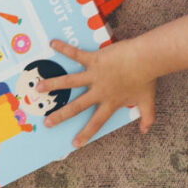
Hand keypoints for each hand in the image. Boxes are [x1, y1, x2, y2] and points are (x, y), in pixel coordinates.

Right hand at [40, 39, 156, 147]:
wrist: (146, 60)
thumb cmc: (147, 79)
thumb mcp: (148, 101)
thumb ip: (147, 117)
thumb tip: (146, 131)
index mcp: (110, 102)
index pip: (96, 122)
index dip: (86, 134)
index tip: (74, 144)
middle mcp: (99, 91)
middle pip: (76, 106)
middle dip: (60, 115)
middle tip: (47, 122)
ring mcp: (95, 75)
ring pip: (70, 82)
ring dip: (53, 84)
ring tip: (38, 88)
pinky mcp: (94, 59)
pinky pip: (76, 54)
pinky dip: (64, 48)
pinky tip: (53, 43)